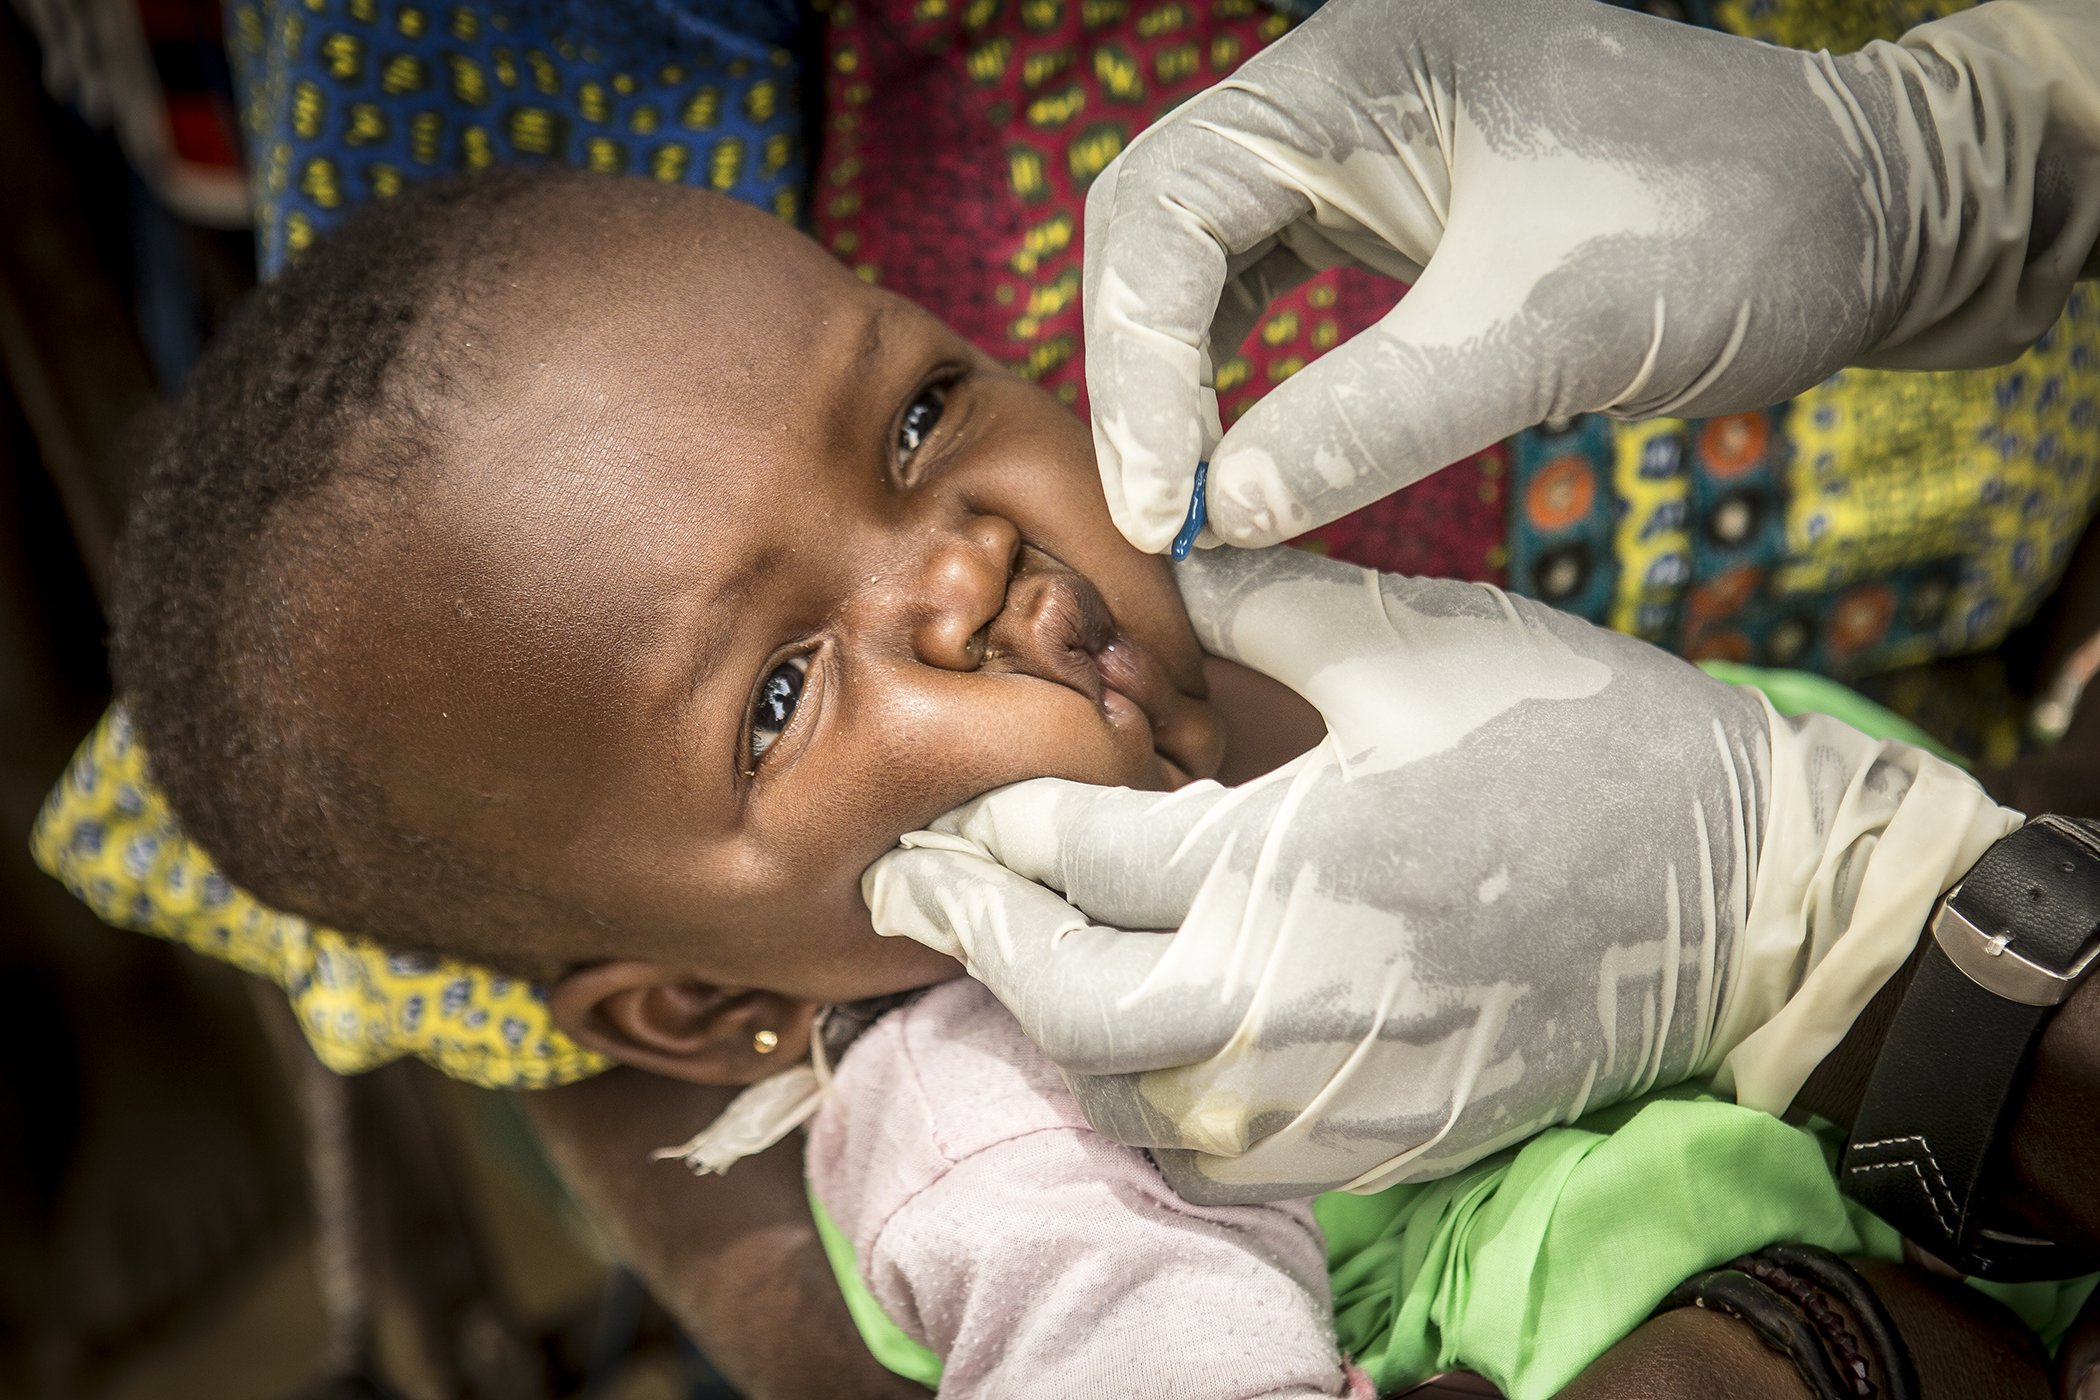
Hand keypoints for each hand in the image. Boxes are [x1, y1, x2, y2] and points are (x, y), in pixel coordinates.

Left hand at [864, 547, 2014, 1200]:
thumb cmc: (1589, 745)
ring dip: (1041, 1020)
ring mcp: (1323, 1096)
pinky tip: (1126, 1030)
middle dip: (971, 931)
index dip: (984, 821)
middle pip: (1055, 998)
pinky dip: (1135, 1094)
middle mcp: (1276, 1006)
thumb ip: (1261, 600)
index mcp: (1275, 866)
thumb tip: (1162, 545)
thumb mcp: (1418, 641)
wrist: (1754, 901)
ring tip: (1012, 944)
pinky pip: (1200, 1148)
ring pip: (1113, 1093)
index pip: (1069, 853)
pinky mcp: (1372, 1145)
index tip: (930, 800)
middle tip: (920, 879)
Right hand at [1083, 0, 2099, 551]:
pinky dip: (1229, 370)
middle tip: (1157, 516)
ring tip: (1182, 499)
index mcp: (1358, 71)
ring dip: (1172, 377)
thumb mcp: (1552, 329)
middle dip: (1140, 373)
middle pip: (1154, 224)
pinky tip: (1233, 450)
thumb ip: (1373, 418)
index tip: (1164, 507)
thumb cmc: (1736, 229)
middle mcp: (1337, 89)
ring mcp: (1359, 141)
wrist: (1869, 207)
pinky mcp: (1387, 203)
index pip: (1171, 207)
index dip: (1142, 365)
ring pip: (1195, 256)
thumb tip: (1221, 516)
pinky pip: (1261, 279)